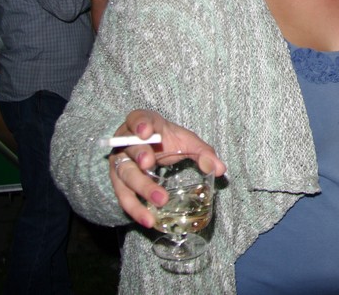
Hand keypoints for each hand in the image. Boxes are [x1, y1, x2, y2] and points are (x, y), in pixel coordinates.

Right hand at [106, 110, 225, 228]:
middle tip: (149, 164)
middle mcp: (125, 141)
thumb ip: (203, 152)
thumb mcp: (186, 141)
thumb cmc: (168, 141)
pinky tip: (148, 220)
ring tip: (160, 200)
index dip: (140, 124)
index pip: (137, 118)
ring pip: (125, 174)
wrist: (151, 149)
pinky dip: (136, 209)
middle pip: (130, 148)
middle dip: (140, 155)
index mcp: (142, 123)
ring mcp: (119, 162)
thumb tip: (220, 169)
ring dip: (141, 187)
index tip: (146, 132)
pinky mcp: (118, 182)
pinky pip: (124, 196)